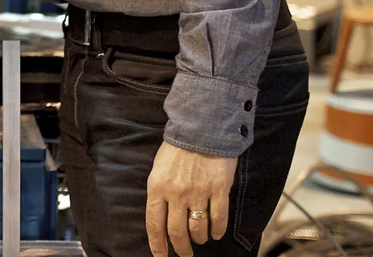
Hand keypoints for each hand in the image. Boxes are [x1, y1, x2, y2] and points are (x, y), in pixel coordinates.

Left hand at [147, 142, 236, 256]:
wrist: (201, 129)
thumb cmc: (177, 149)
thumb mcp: (158, 169)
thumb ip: (160, 192)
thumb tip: (163, 217)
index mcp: (157, 187)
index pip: (154, 224)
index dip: (158, 244)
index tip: (161, 256)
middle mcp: (176, 193)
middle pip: (177, 232)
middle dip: (181, 248)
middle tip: (185, 254)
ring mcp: (198, 193)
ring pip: (198, 228)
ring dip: (199, 239)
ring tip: (200, 239)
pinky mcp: (219, 190)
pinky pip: (218, 219)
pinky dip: (217, 230)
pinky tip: (216, 233)